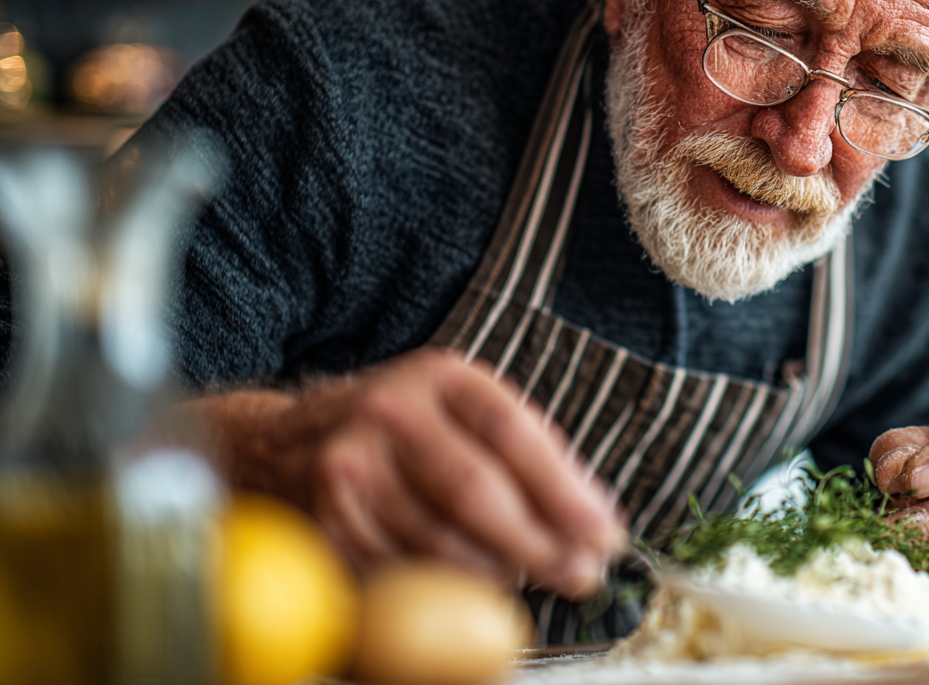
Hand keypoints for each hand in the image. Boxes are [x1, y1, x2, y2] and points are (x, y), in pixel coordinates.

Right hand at [204, 348, 626, 598]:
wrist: (290, 440)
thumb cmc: (411, 429)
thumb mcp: (470, 412)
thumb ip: (536, 456)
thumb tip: (597, 519)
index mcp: (443, 377)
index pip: (512, 434)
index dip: (564, 491)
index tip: (605, 534)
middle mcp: (391, 412)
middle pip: (474, 492)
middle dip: (539, 544)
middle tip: (581, 575)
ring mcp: (352, 466)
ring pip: (439, 540)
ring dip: (498, 571)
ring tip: (530, 575)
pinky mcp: (328, 518)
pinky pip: (402, 568)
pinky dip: (445, 584)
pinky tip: (469, 582)